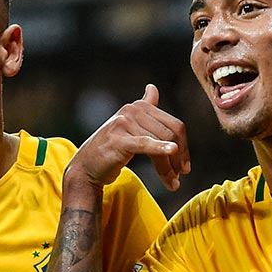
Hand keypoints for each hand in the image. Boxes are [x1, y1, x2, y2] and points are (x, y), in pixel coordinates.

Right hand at [67, 84, 189, 193]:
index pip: (173, 125)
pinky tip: (172, 151)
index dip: (184, 146)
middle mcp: (132, 110)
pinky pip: (145, 143)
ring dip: (169, 167)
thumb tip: (153, 88)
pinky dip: (160, 148)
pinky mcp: (119, 139)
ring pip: (160, 143)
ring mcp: (124, 123)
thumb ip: (144, 109)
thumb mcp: (128, 127)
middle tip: (179, 178)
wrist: (86, 167)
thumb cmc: (109, 149)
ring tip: (173, 183)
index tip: (185, 166)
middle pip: (170, 134)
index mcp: (139, 106)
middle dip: (178, 159)